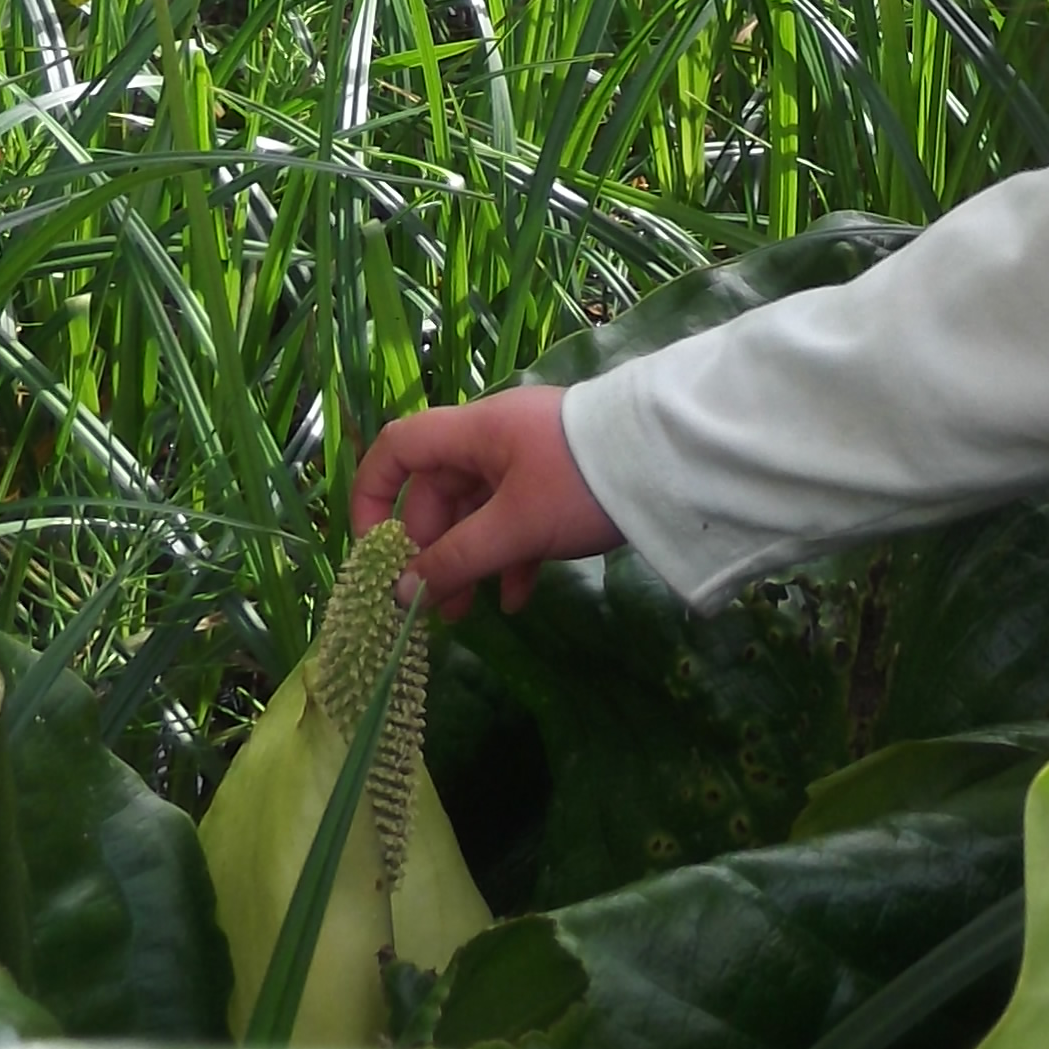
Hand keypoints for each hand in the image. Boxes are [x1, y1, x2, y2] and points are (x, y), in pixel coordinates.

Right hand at [350, 384, 624, 619]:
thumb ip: (454, 561)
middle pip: (438, 492)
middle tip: (430, 607)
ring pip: (478, 513)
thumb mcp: (515, 527)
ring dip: (468, 562)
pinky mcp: (559, 483)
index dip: (373, 496)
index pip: (398, 448)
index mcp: (475, 432)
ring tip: (463, 616)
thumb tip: (399, 593)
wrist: (675, 463)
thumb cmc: (581, 484)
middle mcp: (494, 440)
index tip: (375, 554)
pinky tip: (516, 599)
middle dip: (430, 551)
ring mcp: (528, 461)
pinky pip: (517, 521)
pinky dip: (510, 558)